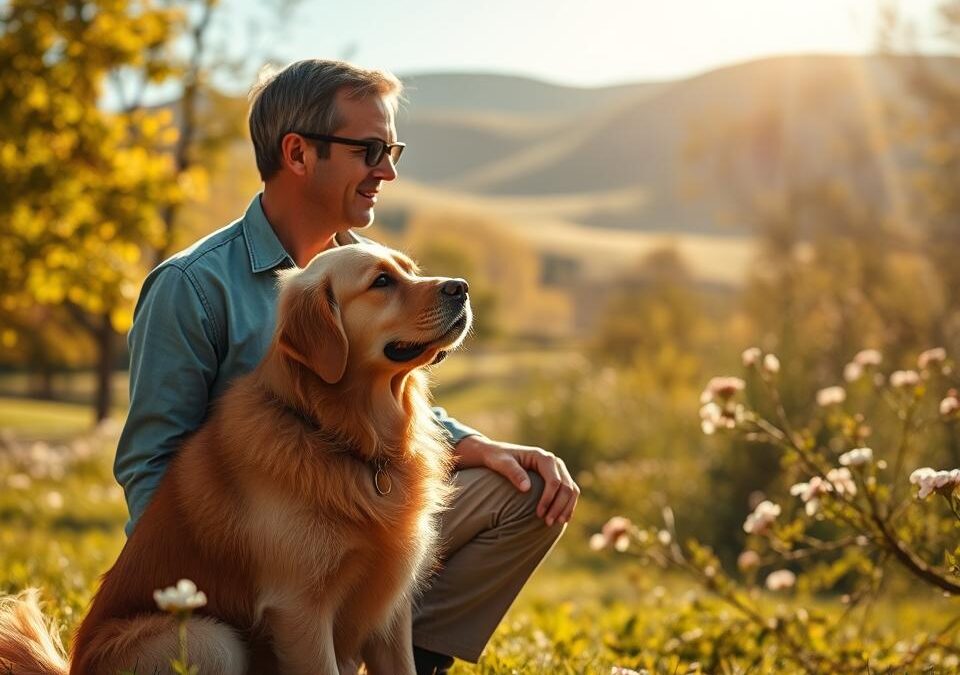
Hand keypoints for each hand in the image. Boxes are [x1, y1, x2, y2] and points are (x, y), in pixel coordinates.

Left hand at [454, 435, 579, 526]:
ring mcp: (558, 470)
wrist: (498, 454)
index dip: (549, 499)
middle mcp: (554, 462)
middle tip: (548, 523)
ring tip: (557, 523)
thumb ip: (513, 473)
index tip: (539, 514)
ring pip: (572, 490)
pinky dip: (568, 505)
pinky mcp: (557, 477)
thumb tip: (526, 488)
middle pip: (566, 486)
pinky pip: (569, 491)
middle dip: (559, 506)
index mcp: (543, 457)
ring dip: (566, 508)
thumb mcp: (502, 463)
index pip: (553, 481)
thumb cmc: (499, 458)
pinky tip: (562, 518)